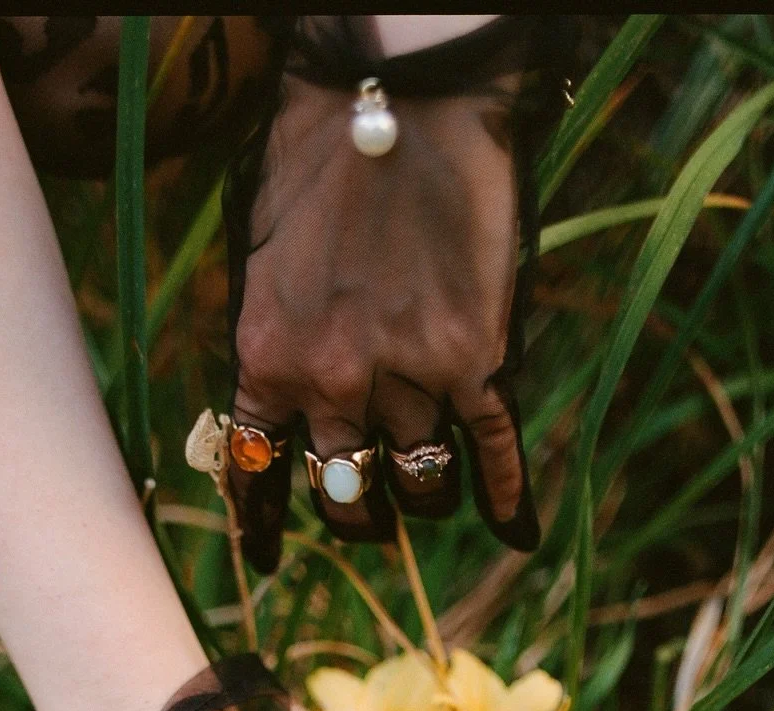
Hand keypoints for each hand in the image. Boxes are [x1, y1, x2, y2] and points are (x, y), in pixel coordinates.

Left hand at [225, 73, 540, 571]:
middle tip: (369, 515)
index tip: (270, 557)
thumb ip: (271, 334)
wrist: (398, 89)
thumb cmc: (315, 148)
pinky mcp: (478, 358)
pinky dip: (505, 498)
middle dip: (356, 512)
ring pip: (419, 481)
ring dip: (423, 495)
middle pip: (346, 491)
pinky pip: (492, 452)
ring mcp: (410, 375)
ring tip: (429, 491)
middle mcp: (333, 383)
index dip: (265, 522)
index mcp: (266, 358)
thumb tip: (278, 396)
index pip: (259, 469)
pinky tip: (513, 531)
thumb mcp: (260, 252)